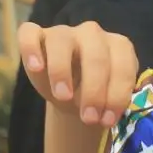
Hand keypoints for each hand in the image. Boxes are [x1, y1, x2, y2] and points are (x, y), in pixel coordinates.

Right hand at [17, 21, 139, 128]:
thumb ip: (111, 102)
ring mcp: (64, 32)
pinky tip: (35, 67)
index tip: (107, 121)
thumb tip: (107, 115)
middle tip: (89, 118)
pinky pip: (29, 33)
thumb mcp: (107, 100)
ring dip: (61, 71)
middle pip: (96, 57)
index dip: (117, 96)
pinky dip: (30, 48)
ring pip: (62, 42)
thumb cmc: (92, 93)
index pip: (123, 66)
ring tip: (62, 97)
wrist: (69, 93)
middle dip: (94, 92)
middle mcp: (93, 34)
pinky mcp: (37, 34)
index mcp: (119, 47)